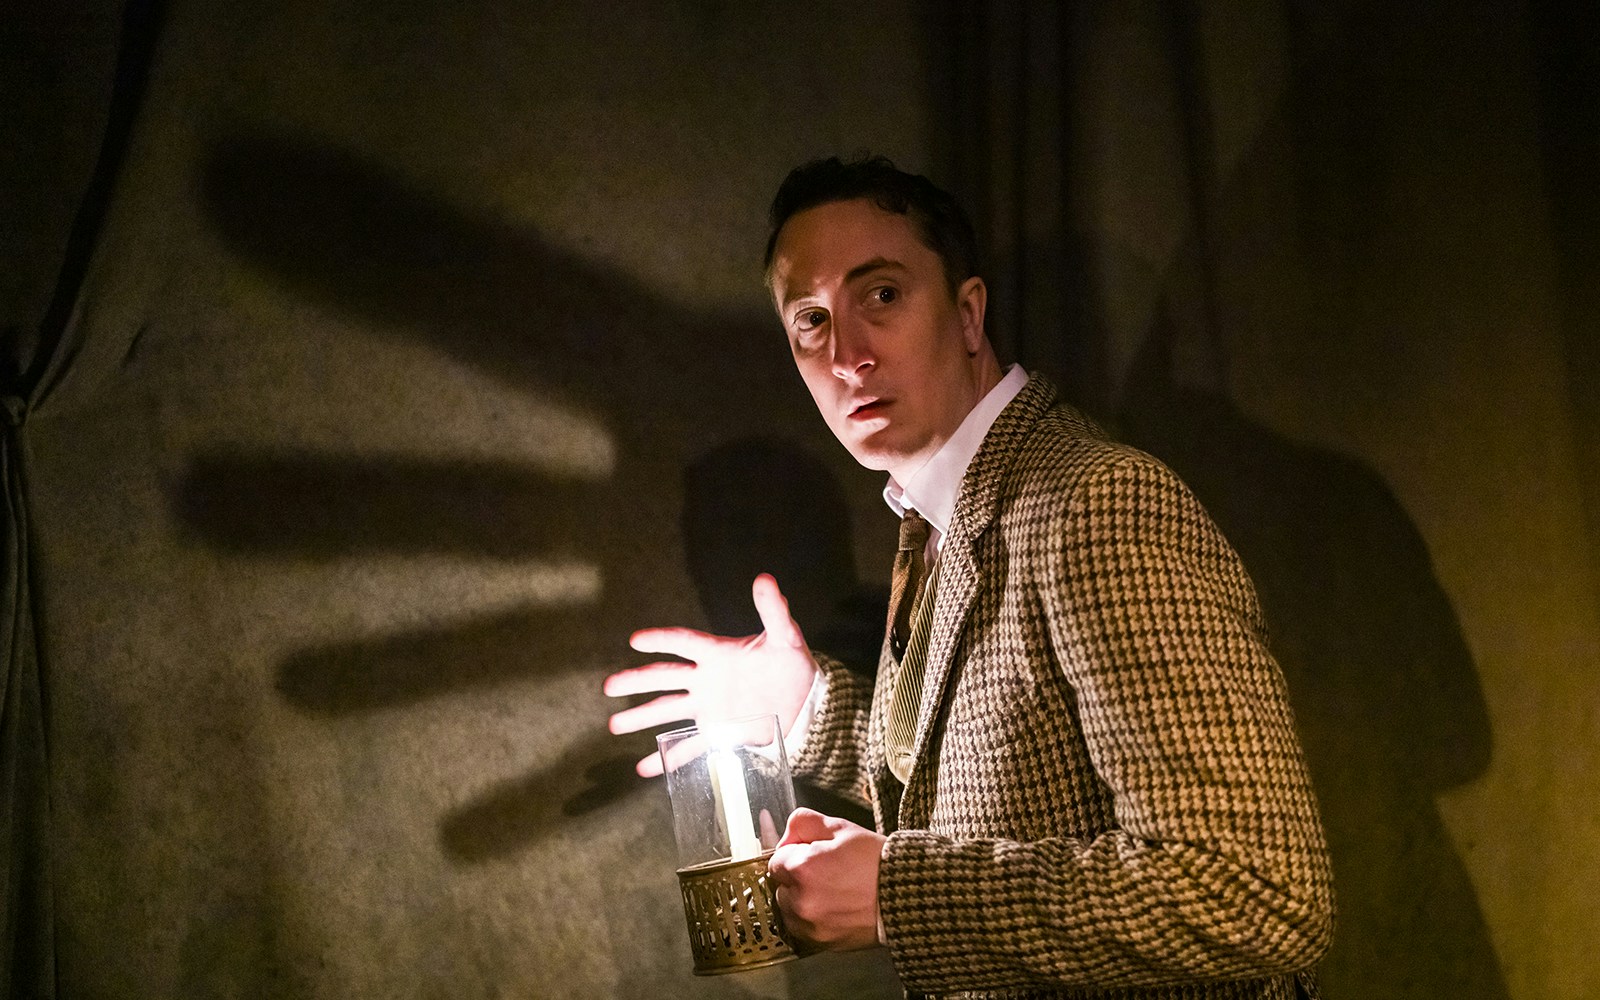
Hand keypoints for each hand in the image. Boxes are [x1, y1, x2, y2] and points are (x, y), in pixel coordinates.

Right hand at [604, 574, 818, 776]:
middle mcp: (705, 680)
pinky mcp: (717, 733)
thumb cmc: (792, 664)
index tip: (636, 640)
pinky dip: (667, 759)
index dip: (662, 640)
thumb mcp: (786, 637)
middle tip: (609, 686)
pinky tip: (644, 769)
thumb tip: (766, 579)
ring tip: (614, 725)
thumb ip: (774, 611)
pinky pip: (687, 747)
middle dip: (637, 681)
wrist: (805, 701)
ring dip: (641, 717)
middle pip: (665, 678)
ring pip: (668, 711)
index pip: (684, 643)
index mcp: (718, 654)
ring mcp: (708, 708)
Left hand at [767, 808, 885, 951]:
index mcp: (802, 868)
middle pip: (780, 886)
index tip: (813, 856)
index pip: (776, 861)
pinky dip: (811, 920)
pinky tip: (833, 908)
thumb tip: (786, 837)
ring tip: (831, 891)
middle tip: (826, 873)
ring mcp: (809, 925)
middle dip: (796, 878)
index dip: (795, 855)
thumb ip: (803, 822)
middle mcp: (800, 900)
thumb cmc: (875, 861)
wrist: (903, 896)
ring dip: (801, 901)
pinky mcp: (820, 942)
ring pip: (789, 909)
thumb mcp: (840, 827)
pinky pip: (802, 929)